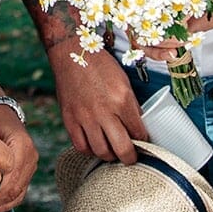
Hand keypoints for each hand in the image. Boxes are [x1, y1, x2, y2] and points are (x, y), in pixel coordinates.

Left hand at [0, 105, 37, 211]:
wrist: (1, 113)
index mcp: (22, 146)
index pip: (10, 177)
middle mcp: (30, 157)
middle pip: (15, 187)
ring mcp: (31, 165)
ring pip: (18, 193)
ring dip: (0, 204)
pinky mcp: (27, 171)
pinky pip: (19, 191)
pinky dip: (5, 202)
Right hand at [47, 40, 147, 163]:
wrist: (71, 53)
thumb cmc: (99, 65)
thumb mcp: (123, 81)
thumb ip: (131, 106)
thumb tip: (138, 127)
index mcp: (122, 100)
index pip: (139, 133)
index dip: (143, 142)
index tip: (142, 144)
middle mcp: (104, 111)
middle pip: (122, 149)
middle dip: (130, 158)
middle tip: (130, 157)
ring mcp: (85, 117)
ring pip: (101, 151)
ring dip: (110, 155)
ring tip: (112, 150)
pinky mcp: (69, 119)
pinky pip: (81, 146)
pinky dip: (90, 150)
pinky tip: (94, 144)